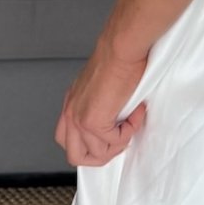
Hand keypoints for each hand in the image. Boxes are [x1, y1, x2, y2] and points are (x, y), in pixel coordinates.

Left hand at [55, 41, 147, 167]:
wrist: (121, 49)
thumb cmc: (118, 58)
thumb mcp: (101, 86)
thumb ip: (99, 105)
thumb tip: (114, 123)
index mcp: (71, 104)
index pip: (67, 138)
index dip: (90, 144)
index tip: (110, 136)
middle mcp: (70, 113)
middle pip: (75, 155)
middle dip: (101, 155)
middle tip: (119, 140)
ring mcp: (79, 120)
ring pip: (96, 155)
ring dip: (119, 143)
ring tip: (131, 123)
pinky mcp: (92, 122)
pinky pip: (115, 142)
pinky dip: (130, 130)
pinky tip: (136, 112)